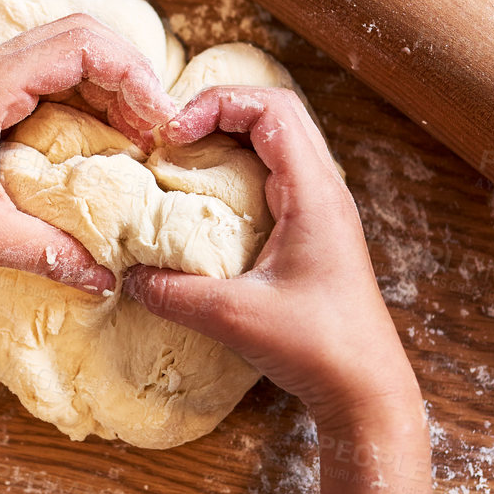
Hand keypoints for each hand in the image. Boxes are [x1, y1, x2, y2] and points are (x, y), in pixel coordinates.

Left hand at [0, 14, 176, 319]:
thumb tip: (104, 277)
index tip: (159, 122)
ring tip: (139, 136)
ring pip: (68, 52)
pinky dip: (85, 97)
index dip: (134, 76)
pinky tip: (101, 139)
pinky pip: (50, 76)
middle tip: (157, 128)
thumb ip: (45, 251)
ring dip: (110, 86)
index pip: (84, 46)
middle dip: (131, 75)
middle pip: (83, 36)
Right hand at [124, 86, 433, 493]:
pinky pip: (273, 176)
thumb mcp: (234, 318)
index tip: (173, 134)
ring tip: (182, 160)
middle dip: (218, 111)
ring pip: (275, 143)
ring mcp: (321, 209)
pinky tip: (205, 202)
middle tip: (171, 138)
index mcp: (315, 194)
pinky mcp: (314, 232)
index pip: (272, 109)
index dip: (217, 104)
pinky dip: (237, 171)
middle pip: (275, 113)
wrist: (367, 390)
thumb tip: (126, 275)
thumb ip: (174, 293)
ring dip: (228, 139)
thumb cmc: (317, 348)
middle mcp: (324, 190)